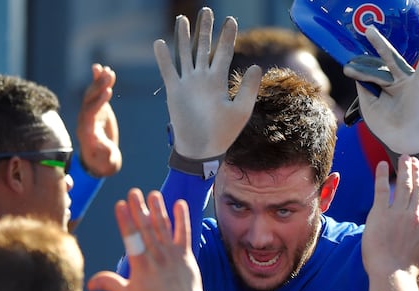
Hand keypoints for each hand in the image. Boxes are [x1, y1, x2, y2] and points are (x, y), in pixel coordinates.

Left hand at [77, 63, 121, 176]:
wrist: (101, 158)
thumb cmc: (105, 161)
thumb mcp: (107, 160)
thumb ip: (107, 154)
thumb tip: (107, 149)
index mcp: (86, 131)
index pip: (90, 113)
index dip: (98, 103)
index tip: (108, 93)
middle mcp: (85, 119)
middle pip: (89, 100)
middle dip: (99, 88)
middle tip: (109, 76)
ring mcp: (90, 112)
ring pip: (92, 94)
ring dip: (99, 81)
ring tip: (107, 70)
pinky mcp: (96, 108)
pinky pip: (95, 92)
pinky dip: (97, 81)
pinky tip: (100, 68)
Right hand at [87, 189, 205, 290]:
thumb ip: (110, 284)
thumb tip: (89, 282)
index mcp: (141, 265)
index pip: (131, 239)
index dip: (125, 221)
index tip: (120, 205)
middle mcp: (156, 256)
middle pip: (146, 229)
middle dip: (139, 209)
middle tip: (133, 192)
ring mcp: (172, 253)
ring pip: (163, 228)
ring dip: (158, 210)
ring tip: (153, 194)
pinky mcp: (185, 253)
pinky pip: (184, 233)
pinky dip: (183, 218)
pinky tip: (180, 203)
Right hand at [154, 7, 261, 158]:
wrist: (201, 149)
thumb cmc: (223, 133)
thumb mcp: (241, 110)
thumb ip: (249, 87)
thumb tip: (258, 65)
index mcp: (219, 81)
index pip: (224, 52)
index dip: (228, 36)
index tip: (231, 20)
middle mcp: (203, 79)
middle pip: (204, 47)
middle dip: (205, 29)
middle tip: (207, 11)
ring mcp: (187, 84)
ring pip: (185, 54)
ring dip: (184, 37)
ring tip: (183, 19)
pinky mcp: (174, 91)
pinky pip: (168, 70)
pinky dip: (163, 57)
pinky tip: (160, 43)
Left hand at [343, 28, 418, 156]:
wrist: (401, 140)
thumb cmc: (386, 125)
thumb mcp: (368, 105)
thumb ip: (364, 86)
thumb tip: (359, 69)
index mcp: (383, 87)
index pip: (369, 73)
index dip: (358, 70)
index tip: (347, 67)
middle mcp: (395, 81)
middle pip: (381, 61)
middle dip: (373, 46)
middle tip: (365, 30)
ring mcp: (407, 81)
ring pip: (394, 60)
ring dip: (383, 45)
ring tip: (371, 31)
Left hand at [362, 156, 418, 279]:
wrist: (392, 276)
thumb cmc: (406, 274)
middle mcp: (416, 216)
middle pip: (418, 188)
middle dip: (416, 172)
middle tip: (413, 161)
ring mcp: (399, 213)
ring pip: (404, 185)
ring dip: (405, 169)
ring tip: (404, 158)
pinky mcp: (380, 213)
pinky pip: (382, 189)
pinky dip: (382, 175)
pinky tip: (382, 165)